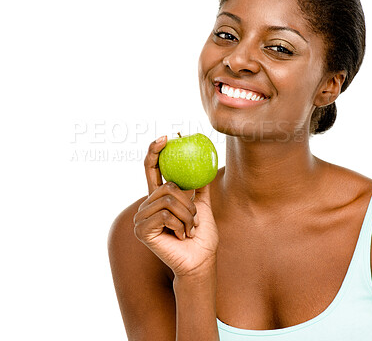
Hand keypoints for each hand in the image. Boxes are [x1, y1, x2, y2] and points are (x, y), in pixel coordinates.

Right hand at [133, 136, 218, 276]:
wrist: (201, 259)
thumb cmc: (201, 235)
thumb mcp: (203, 205)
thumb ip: (199, 186)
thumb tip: (205, 164)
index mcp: (159, 197)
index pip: (152, 169)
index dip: (155, 151)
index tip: (165, 137)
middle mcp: (148, 205)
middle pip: (166, 185)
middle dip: (188, 202)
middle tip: (195, 218)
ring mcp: (142, 218)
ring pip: (168, 199)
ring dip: (187, 215)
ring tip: (189, 229)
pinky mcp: (142, 230)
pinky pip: (165, 214)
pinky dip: (181, 224)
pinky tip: (181, 236)